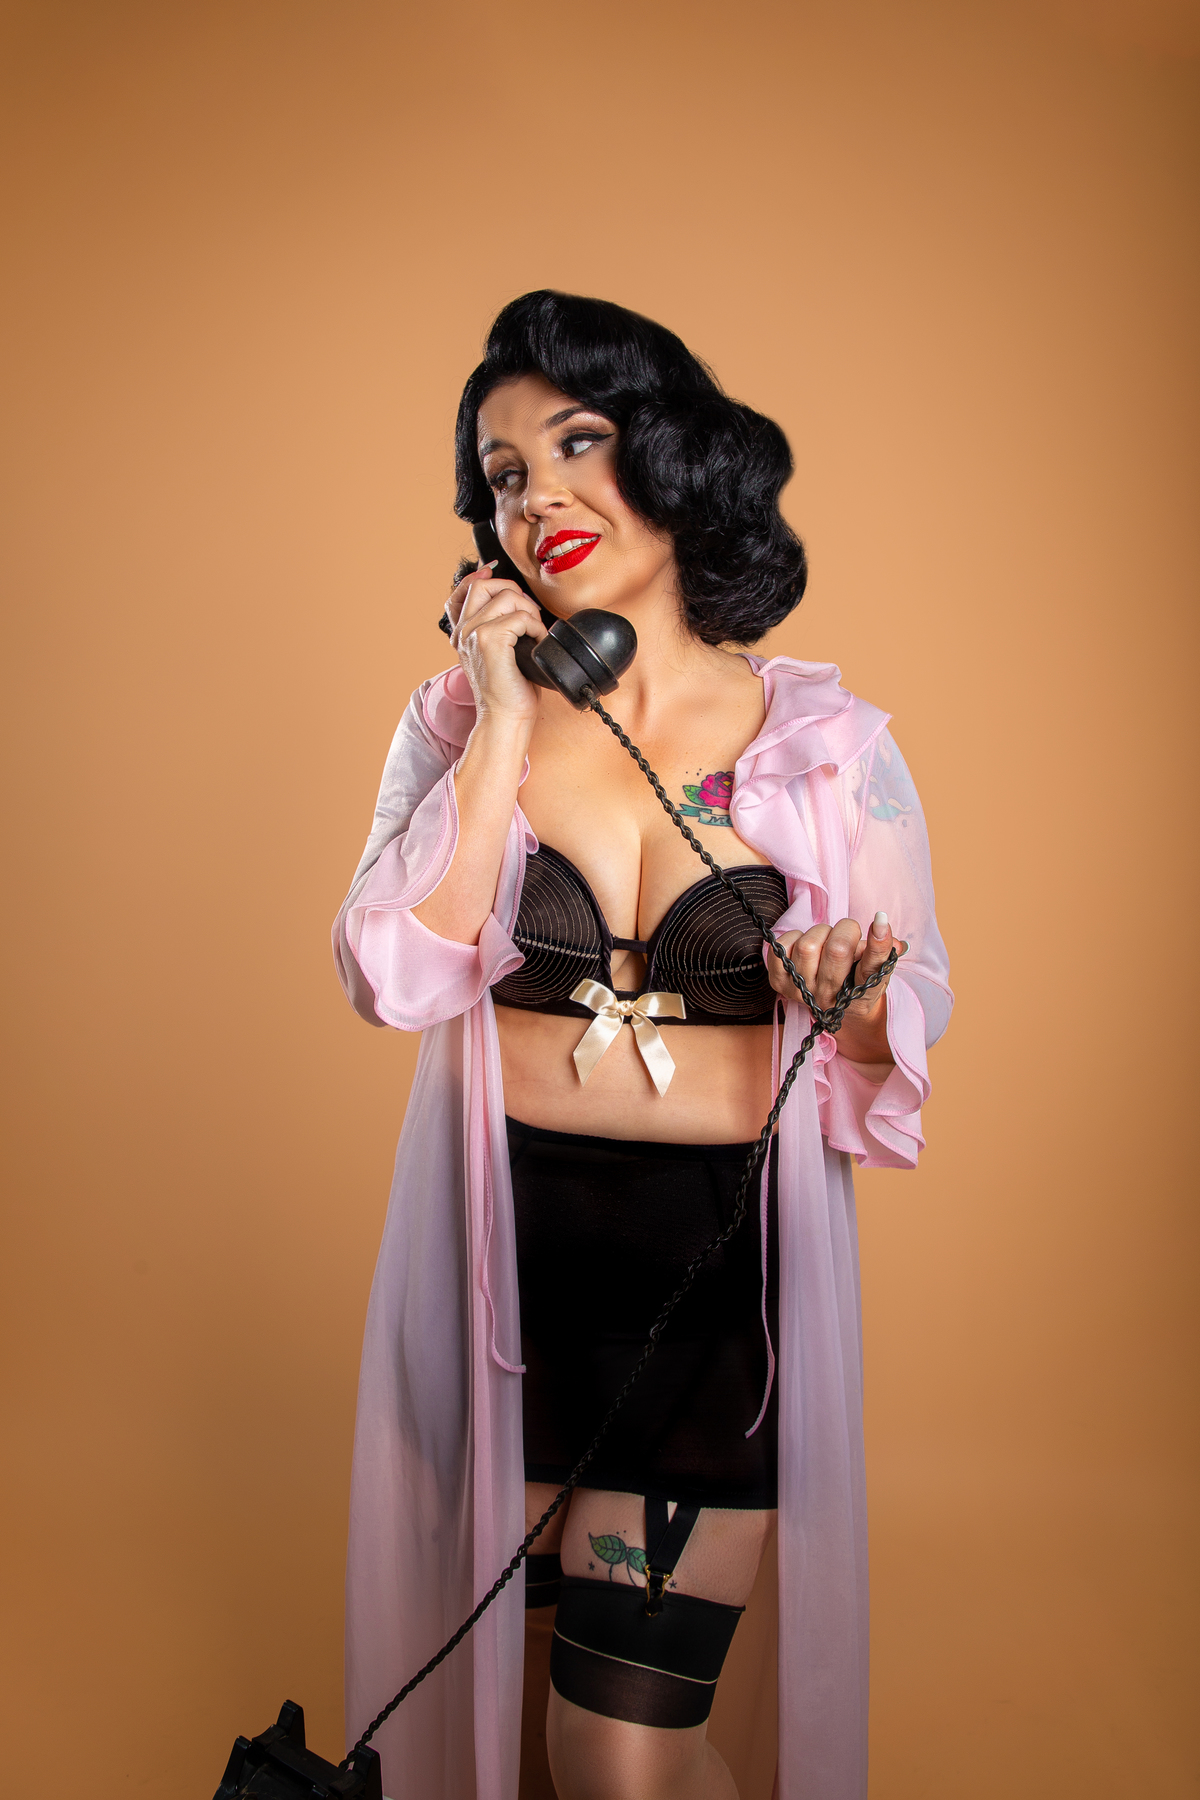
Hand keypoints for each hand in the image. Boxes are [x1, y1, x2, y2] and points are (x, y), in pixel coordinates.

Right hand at [444, 561, 546, 724]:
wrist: (504, 717)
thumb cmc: (508, 691)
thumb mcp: (498, 655)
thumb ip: (498, 628)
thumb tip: (517, 602)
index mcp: (462, 633)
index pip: (464, 590)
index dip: (481, 576)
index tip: (494, 573)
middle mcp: (463, 631)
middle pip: (486, 584)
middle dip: (515, 592)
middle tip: (529, 616)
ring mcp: (474, 633)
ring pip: (508, 597)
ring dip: (530, 611)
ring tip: (534, 633)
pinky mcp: (489, 640)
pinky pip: (521, 617)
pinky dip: (536, 627)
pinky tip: (536, 643)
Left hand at [768, 913, 905, 1058]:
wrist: (833, 1008)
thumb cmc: (856, 981)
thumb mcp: (876, 970)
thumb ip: (883, 951)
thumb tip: (887, 930)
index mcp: (860, 992)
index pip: (872, 968)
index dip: (877, 943)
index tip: (880, 920)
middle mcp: (830, 996)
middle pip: (838, 950)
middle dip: (846, 931)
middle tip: (847, 935)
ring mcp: (803, 992)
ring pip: (808, 945)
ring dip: (819, 933)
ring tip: (825, 941)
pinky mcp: (779, 982)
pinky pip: (781, 948)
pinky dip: (793, 938)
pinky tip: (803, 945)